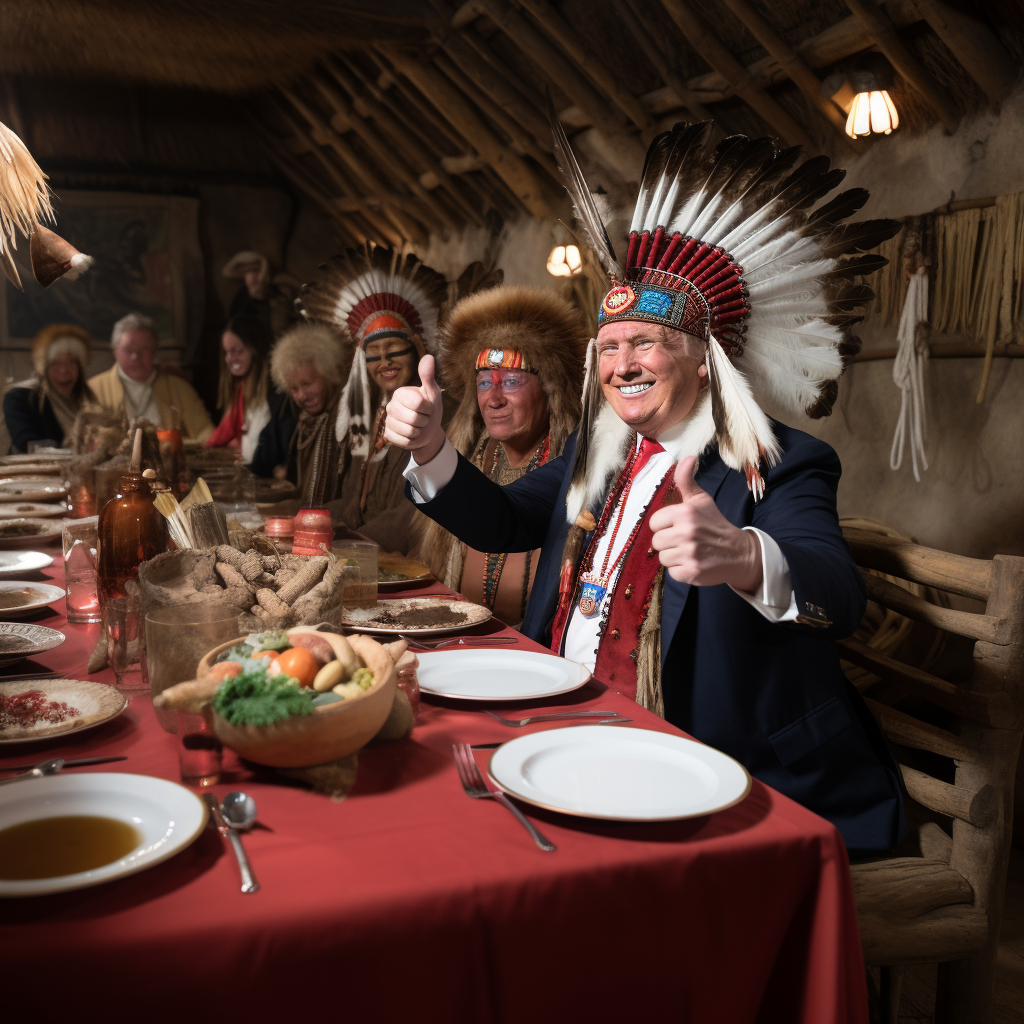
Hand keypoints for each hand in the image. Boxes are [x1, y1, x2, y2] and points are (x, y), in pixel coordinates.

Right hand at [384, 354, 445, 462]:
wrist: (428, 431)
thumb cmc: (430, 409)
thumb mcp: (432, 393)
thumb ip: (428, 376)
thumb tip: (428, 356)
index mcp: (400, 393)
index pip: (418, 403)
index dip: (428, 408)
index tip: (428, 407)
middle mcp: (391, 406)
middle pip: (414, 418)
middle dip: (424, 421)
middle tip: (424, 419)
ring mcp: (388, 421)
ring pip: (409, 431)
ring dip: (419, 432)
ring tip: (418, 427)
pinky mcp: (388, 435)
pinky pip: (404, 441)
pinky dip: (412, 441)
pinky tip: (412, 435)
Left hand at [649, 456, 763, 591]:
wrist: (739, 552)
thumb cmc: (715, 524)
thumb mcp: (701, 500)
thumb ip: (686, 480)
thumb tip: (687, 457)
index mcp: (685, 512)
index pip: (654, 523)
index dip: (665, 526)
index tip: (678, 526)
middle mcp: (686, 532)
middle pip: (656, 542)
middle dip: (668, 543)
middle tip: (685, 541)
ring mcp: (689, 553)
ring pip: (663, 558)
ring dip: (674, 557)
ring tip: (690, 552)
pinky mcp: (692, 572)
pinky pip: (672, 573)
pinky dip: (681, 570)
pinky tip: (693, 563)